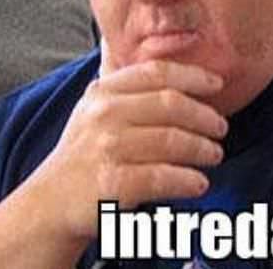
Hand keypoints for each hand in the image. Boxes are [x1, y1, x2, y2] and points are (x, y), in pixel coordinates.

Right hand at [28, 59, 227, 240]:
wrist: (52, 199)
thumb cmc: (87, 149)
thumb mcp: (99, 107)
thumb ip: (133, 88)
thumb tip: (186, 72)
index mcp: (106, 91)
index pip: (157, 72)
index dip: (192, 75)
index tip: (217, 84)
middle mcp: (105, 114)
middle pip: (171, 104)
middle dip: (204, 116)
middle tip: (220, 127)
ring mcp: (107, 148)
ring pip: (172, 140)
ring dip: (202, 148)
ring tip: (214, 154)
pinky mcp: (112, 183)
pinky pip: (162, 177)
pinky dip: (187, 179)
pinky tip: (198, 182)